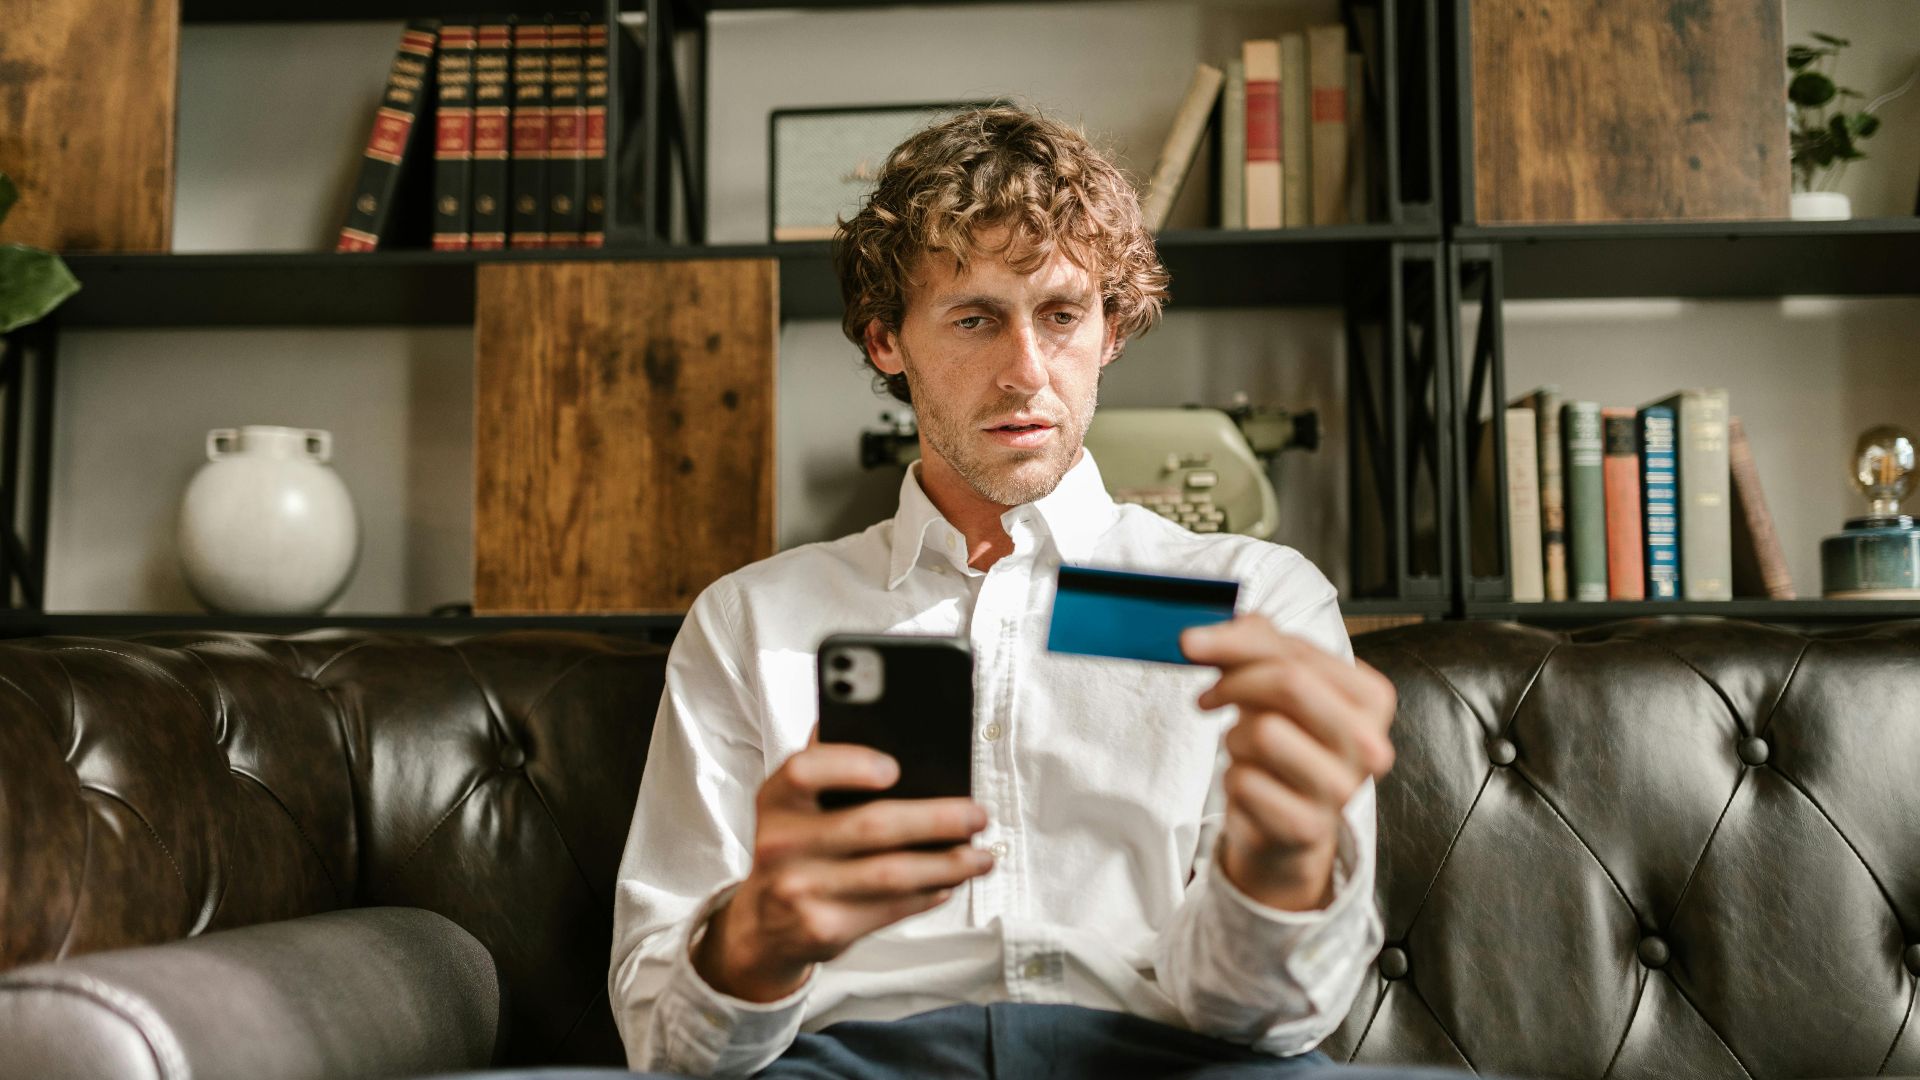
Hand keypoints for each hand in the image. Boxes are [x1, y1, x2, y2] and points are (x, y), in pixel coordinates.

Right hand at [692, 742, 992, 1002]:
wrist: (763, 926)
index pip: (804, 771)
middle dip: (935, 819)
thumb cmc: (797, 849)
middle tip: (977, 815)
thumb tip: (888, 724)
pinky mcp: (823, 929)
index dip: (849, 765)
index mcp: (776, 801)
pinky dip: (928, 894)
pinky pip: (890, 909)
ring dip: (947, 864)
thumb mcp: (796, 807)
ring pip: (890, 874)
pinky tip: (951, 882)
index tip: (895, 767)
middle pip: (869, 825)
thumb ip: (829, 767)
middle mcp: (780, 844)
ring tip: (981, 856)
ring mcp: (799, 891)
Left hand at [1180, 614, 1396, 911]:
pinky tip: (1250, 785)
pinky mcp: (1308, 827)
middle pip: (1289, 682)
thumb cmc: (1288, 741)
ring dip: (1235, 737)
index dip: (1235, 641)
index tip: (1190, 643)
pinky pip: (1244, 781)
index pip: (1298, 651)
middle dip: (1234, 681)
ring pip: (1263, 732)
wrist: (1292, 825)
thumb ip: (1255, 646)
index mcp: (1372, 697)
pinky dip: (1233, 779)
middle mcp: (1369, 743)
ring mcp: (1342, 789)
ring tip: (1244, 749)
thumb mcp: (1279, 685)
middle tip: (1207, 695)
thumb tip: (1211, 632)